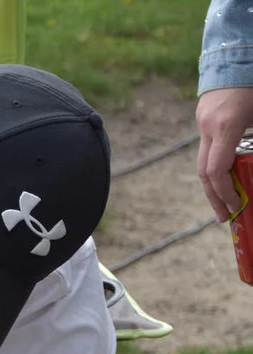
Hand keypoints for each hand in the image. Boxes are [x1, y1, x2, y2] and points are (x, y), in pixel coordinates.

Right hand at [196, 86, 252, 221]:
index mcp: (227, 126)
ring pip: (203, 161)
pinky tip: (227, 172)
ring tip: (225, 200)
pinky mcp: (203, 117)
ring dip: (214, 184)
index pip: (216, 170)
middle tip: (224, 216)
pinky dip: (216, 165)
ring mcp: (202, 122)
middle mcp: (209, 127)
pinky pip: (207, 147)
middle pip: (203, 172)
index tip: (234, 207)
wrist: (236, 51)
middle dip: (214, 197)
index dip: (224, 193)